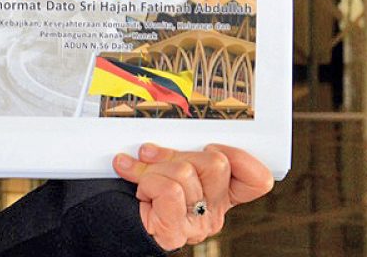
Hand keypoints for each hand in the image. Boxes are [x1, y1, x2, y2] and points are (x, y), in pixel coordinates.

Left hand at [113, 142, 273, 250]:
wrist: (109, 224)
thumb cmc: (135, 192)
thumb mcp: (163, 164)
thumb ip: (177, 152)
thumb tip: (171, 136)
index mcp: (218, 194)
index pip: (257, 180)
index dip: (241, 157)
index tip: (210, 145)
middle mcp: (213, 211)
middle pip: (217, 163)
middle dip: (177, 153)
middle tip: (154, 159)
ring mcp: (196, 224)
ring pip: (186, 172)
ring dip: (154, 168)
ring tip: (143, 181)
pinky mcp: (174, 231)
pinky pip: (169, 190)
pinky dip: (147, 182)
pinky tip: (140, 192)